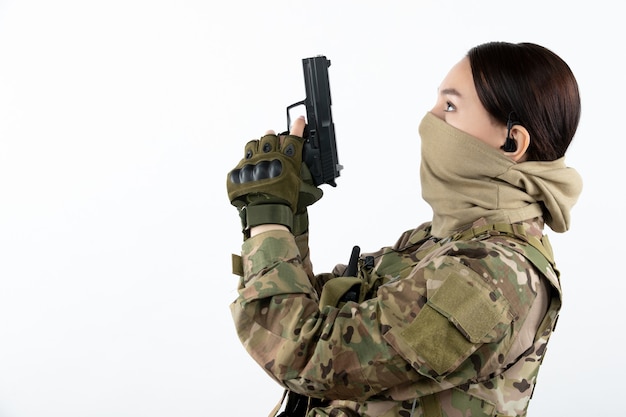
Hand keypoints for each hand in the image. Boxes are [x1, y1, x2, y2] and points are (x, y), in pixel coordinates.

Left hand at [226, 116, 321, 234]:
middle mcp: (269, 155)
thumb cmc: (285, 202)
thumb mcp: (300, 187)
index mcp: (287, 158)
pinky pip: (243, 161)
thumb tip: (306, 175)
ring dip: (259, 146)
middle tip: (275, 143)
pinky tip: (251, 171)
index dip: (298, 126)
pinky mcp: (240, 169)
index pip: (294, 136)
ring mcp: (252, 161)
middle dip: (274, 137)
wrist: (265, 212)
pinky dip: (247, 164)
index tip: (299, 121)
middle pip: (271, 136)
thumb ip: (300, 174)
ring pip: (254, 143)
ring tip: (261, 153)